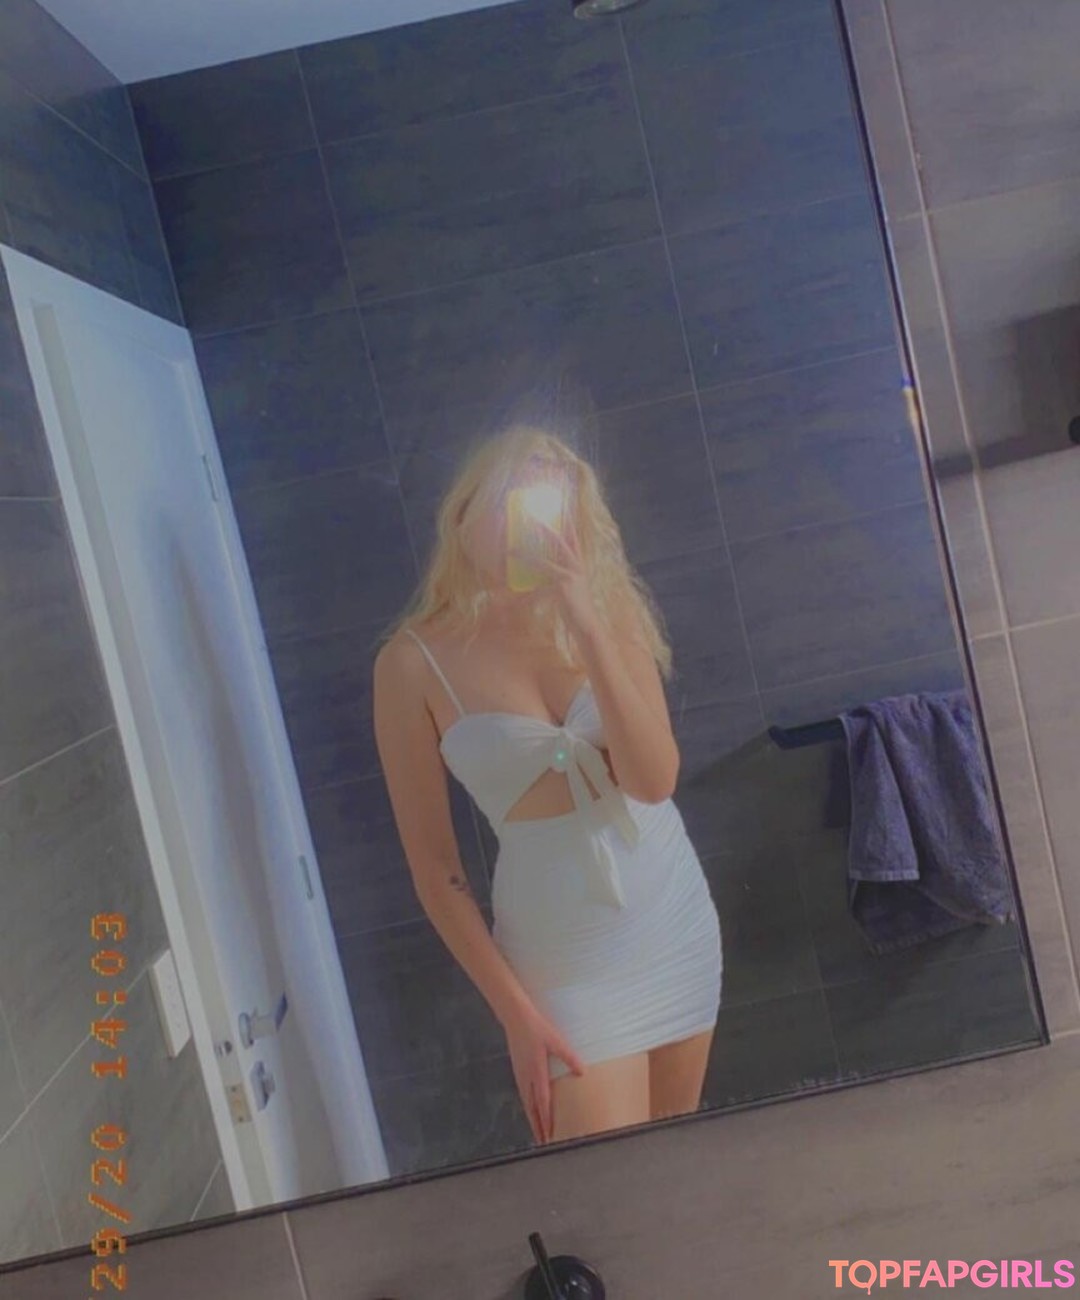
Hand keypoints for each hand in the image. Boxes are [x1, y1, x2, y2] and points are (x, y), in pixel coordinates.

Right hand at [502, 1003, 584, 1143]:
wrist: (515, 1017)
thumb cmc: (537, 1028)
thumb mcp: (556, 1040)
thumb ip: (569, 1057)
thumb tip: (583, 1072)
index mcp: (536, 1073)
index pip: (542, 1104)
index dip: (546, 1122)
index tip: (550, 1138)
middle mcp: (526, 1078)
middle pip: (532, 1110)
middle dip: (538, 1127)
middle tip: (543, 1144)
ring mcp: (520, 1075)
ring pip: (526, 1104)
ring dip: (532, 1120)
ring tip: (538, 1133)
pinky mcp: (518, 1071)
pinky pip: (523, 1096)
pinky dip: (528, 1108)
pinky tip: (531, 1109)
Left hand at [507, 509, 595, 632]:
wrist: (589, 626)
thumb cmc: (580, 612)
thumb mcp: (573, 593)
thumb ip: (563, 582)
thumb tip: (550, 578)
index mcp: (580, 567)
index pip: (575, 542)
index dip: (569, 527)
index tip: (563, 513)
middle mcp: (577, 568)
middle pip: (561, 542)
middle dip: (547, 529)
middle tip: (534, 517)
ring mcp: (571, 576)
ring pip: (544, 562)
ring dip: (526, 556)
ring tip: (511, 550)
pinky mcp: (563, 587)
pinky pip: (538, 587)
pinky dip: (524, 592)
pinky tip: (513, 592)